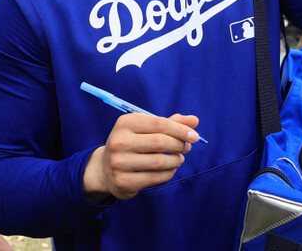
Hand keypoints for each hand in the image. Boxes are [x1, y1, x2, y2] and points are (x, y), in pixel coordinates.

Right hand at [82, 113, 201, 201]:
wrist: (106, 168)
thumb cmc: (134, 142)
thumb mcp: (148, 128)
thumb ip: (172, 123)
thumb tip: (195, 120)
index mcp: (125, 123)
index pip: (160, 124)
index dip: (181, 130)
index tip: (195, 136)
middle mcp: (119, 141)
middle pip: (160, 142)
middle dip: (180, 145)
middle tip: (187, 147)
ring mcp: (118, 163)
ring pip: (159, 161)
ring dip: (176, 160)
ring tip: (179, 158)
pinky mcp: (122, 182)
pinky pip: (155, 178)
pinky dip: (169, 173)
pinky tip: (171, 169)